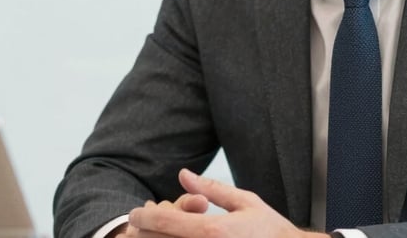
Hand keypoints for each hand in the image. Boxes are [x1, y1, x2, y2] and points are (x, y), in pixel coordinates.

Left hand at [127, 169, 327, 237]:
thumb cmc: (271, 230)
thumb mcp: (245, 202)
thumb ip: (211, 189)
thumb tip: (183, 175)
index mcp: (212, 231)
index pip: (164, 224)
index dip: (143, 218)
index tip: (136, 214)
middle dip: (142, 234)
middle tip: (138, 226)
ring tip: (153, 234)